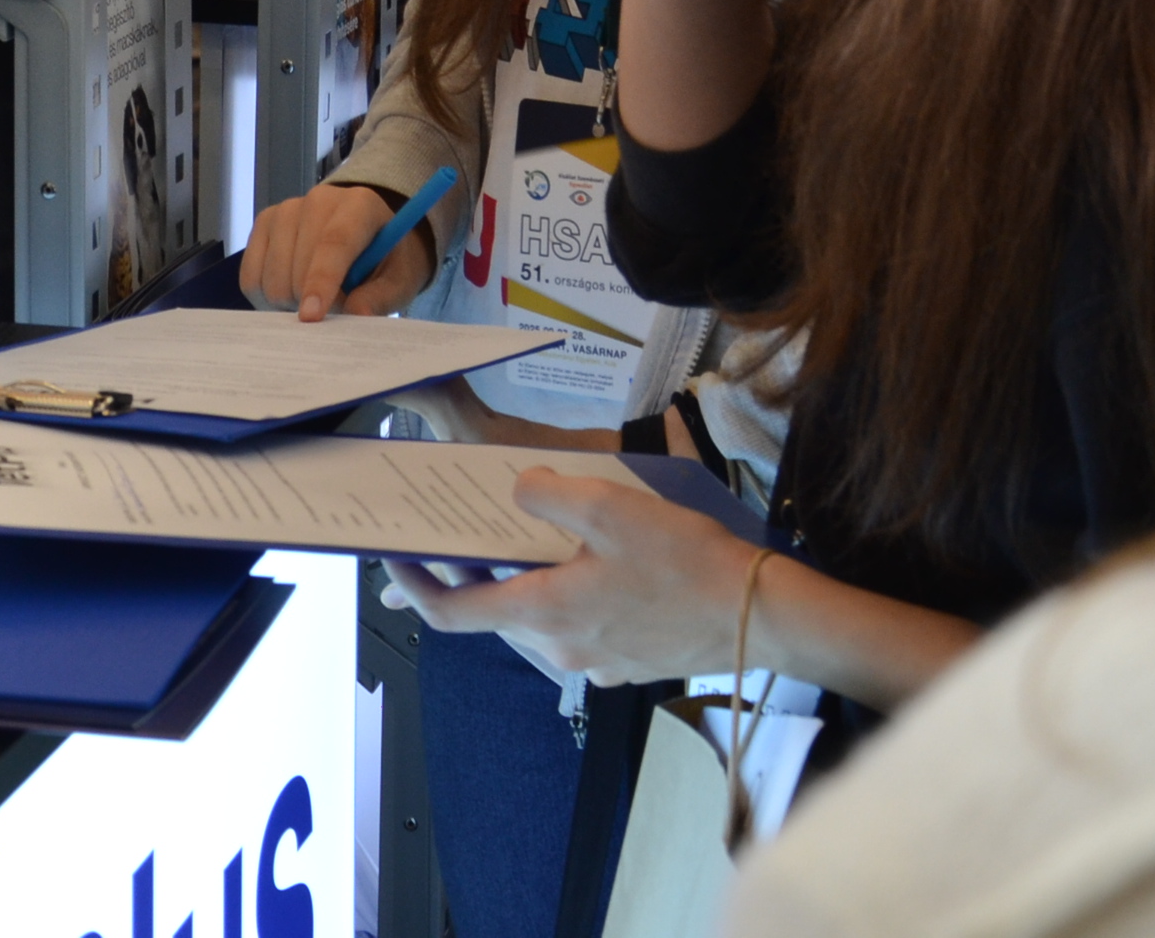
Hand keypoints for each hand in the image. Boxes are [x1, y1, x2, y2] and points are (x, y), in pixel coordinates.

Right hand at [239, 182, 428, 319]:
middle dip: (310, 301)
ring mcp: (286, 210)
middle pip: (296, 266)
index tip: (311, 316)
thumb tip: (357, 315)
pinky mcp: (263, 223)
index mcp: (359, 205)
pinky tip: (291, 292)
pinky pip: (250, 277)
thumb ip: (381, 297)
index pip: (334, 243)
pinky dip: (266, 297)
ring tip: (314, 297)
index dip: (321, 281)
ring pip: (270, 277)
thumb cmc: (387, 260)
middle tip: (333, 309)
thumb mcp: (400, 280)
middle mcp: (318, 200)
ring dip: (289, 302)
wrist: (369, 236)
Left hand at [380, 470, 762, 685]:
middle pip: (493, 613)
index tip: (394, 558)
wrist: (760, 616)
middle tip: (462, 527)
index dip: (412, 587)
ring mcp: (595, 662)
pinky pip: (576, 628)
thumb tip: (516, 492)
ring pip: (535, 620)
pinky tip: (585, 562)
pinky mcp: (626, 663)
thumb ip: (546, 495)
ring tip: (523, 535)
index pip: (450, 614)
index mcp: (544, 614)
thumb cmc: (687, 562)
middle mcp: (561, 649)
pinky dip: (561, 596)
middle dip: (470, 573)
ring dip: (519, 583)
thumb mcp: (608, 506)